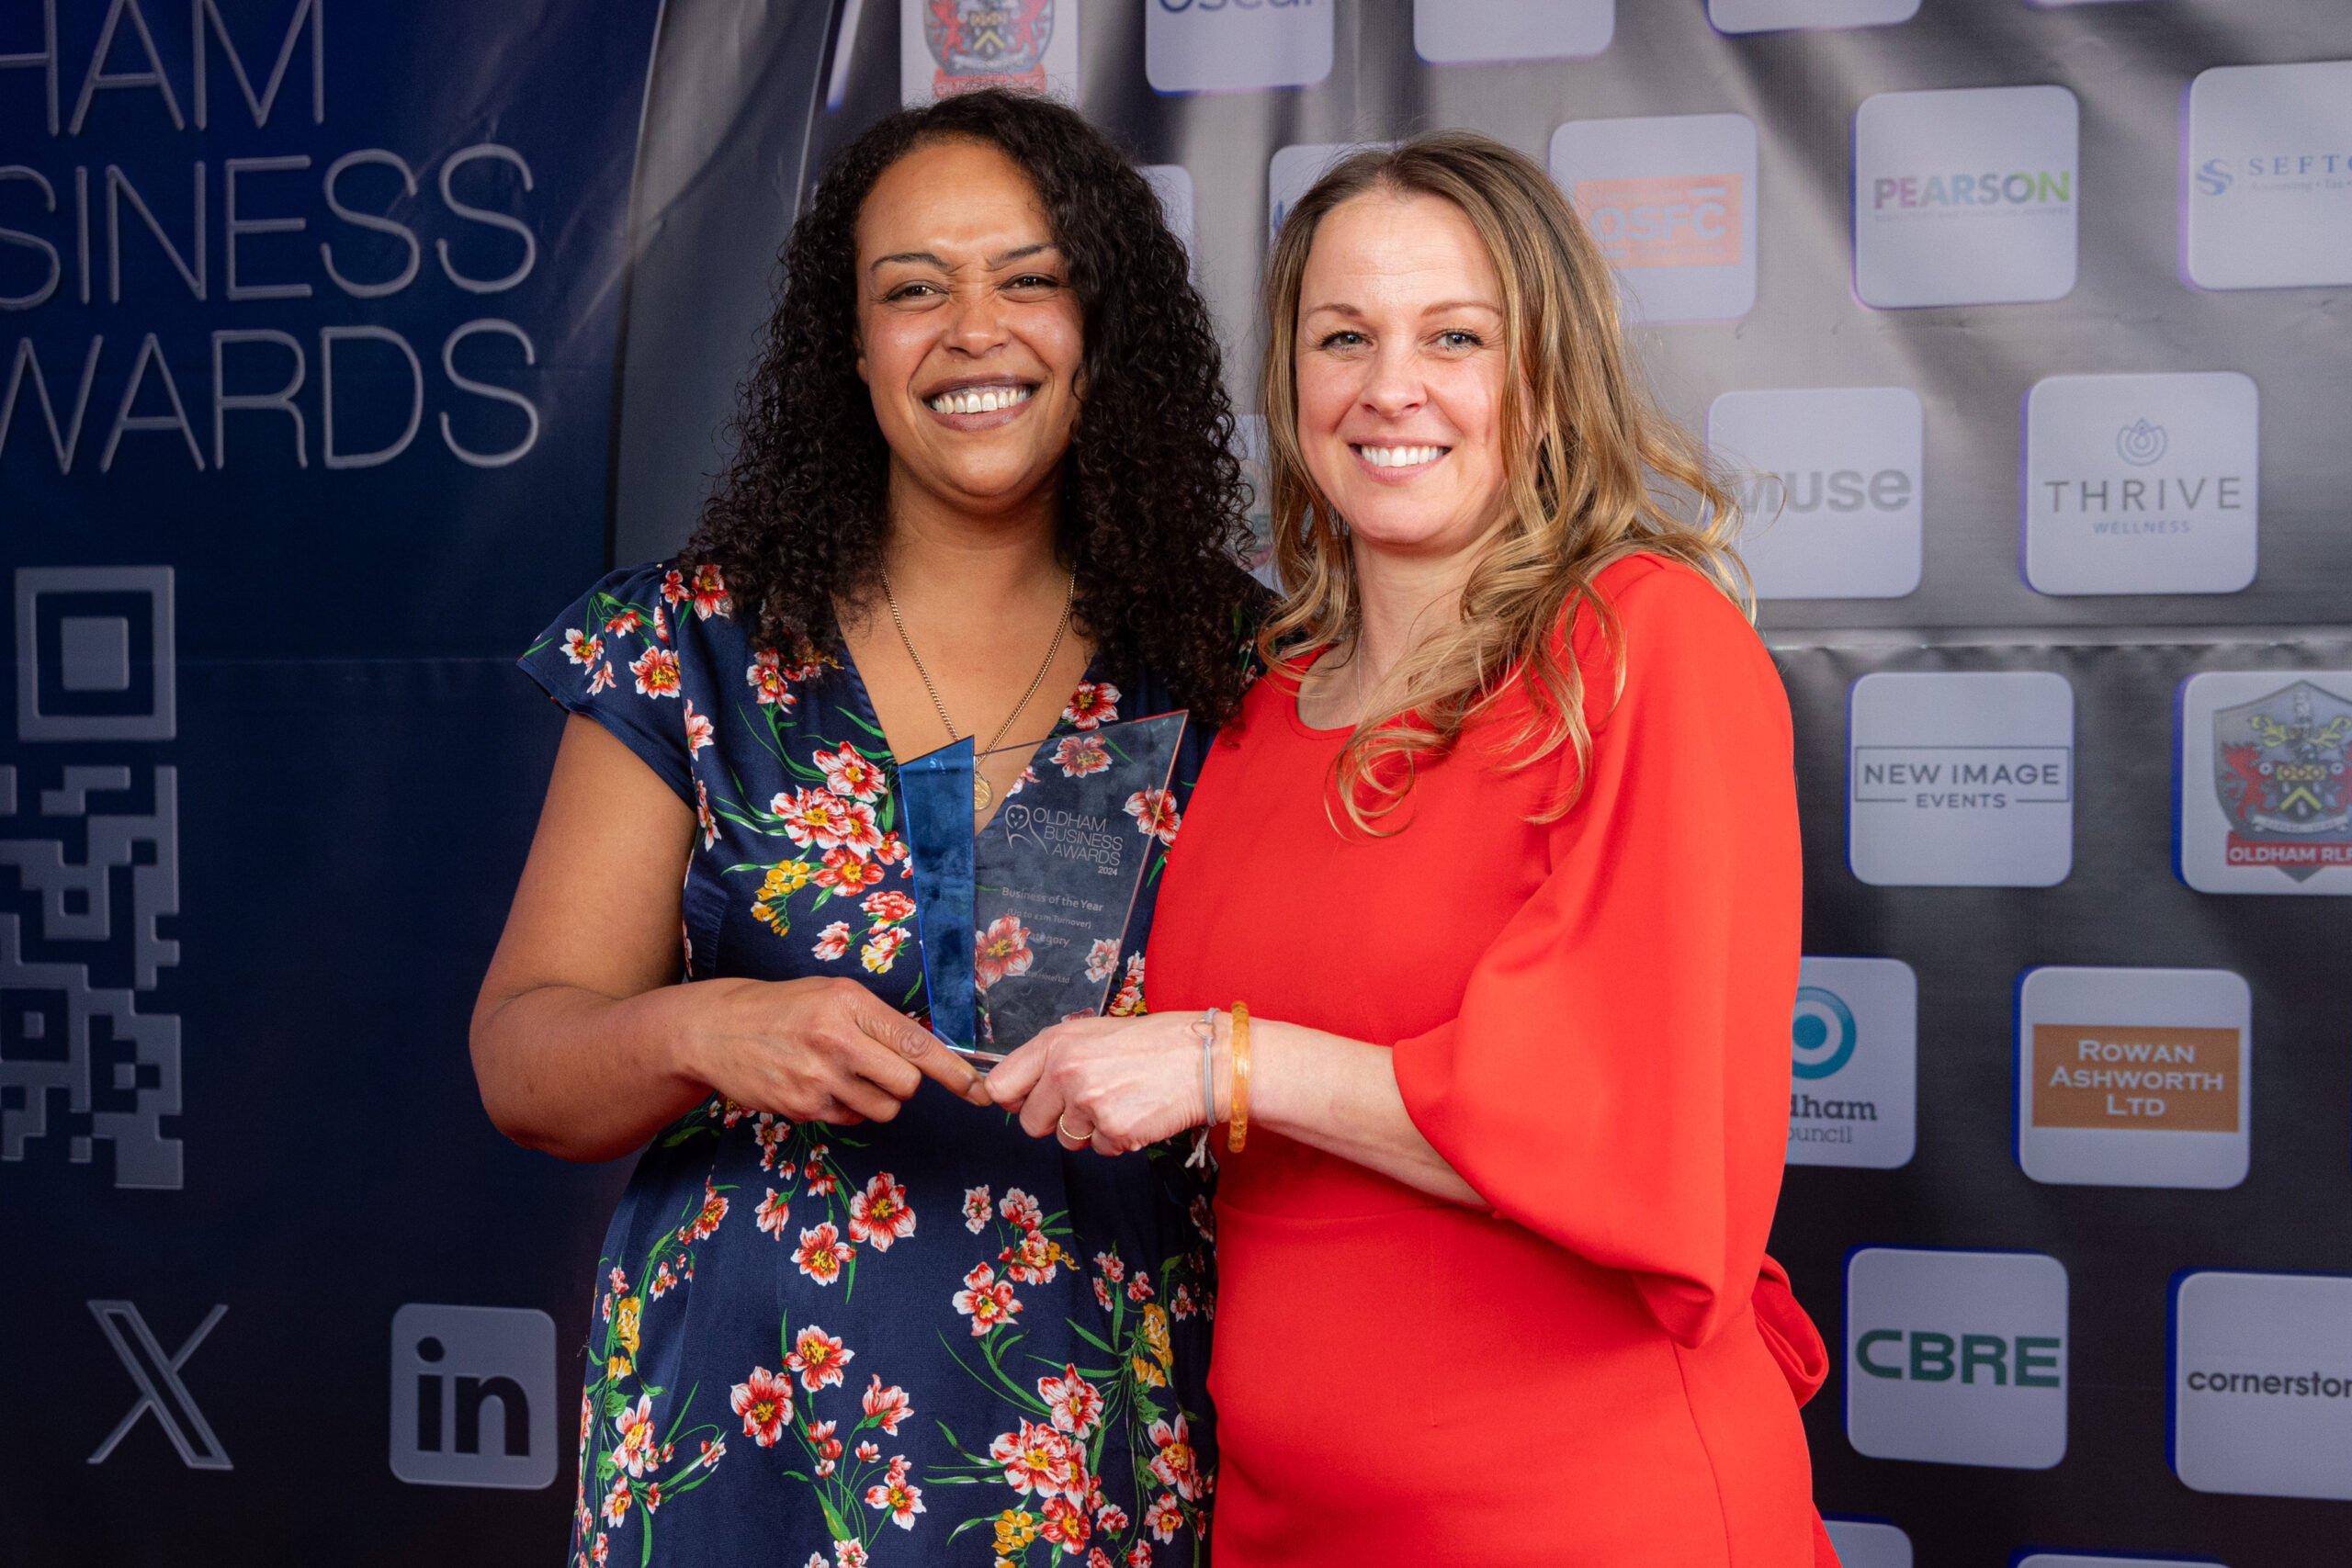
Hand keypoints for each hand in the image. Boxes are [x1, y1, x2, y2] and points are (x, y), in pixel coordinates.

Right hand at [683, 976, 991, 1123]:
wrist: (717, 1030)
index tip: (980, 1092)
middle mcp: (836, 1040)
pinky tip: (821, 1086)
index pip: (917, 1045)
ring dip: (875, 1099)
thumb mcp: (833, 994)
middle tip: (880, 1069)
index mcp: (850, 1004)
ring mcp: (817, 1078)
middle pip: (907, 1086)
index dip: (955, 1073)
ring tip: (844, 1074)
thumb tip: (930, 1054)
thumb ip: (879, 1021)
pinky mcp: (802, 1107)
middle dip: (904, 1084)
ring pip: (883, 1110)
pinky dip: (846, 1109)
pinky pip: (850, 1120)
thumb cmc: (785, 1008)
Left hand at [987, 1011, 1213, 1155]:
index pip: (1001, 1086)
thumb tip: (1019, 1090)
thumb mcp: (1092, 1033)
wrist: (1204, 1059)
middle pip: (1030, 1123)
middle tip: (1088, 1102)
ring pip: (1066, 1140)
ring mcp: (1089, 1103)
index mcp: (1056, 1043)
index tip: (1027, 1102)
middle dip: (1054, 1121)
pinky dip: (1117, 1139)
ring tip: (1120, 1101)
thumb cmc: (1151, 1044)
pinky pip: (1099, 1149)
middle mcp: (1066, 1071)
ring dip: (1089, 1130)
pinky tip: (1136, 1112)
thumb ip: (1053, 1059)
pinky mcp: (1113, 1131)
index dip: (1014, 1099)